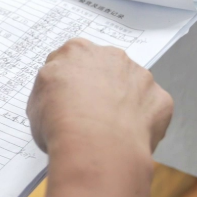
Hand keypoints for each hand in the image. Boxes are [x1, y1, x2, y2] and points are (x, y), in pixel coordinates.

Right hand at [26, 38, 173, 196]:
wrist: (94, 145)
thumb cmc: (61, 123)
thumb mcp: (36, 103)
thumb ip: (50, 90)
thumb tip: (57, 96)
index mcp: (77, 51)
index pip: (72, 60)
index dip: (70, 82)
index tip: (68, 99)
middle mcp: (112, 56)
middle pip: (106, 69)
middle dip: (101, 88)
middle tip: (90, 116)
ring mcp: (140, 76)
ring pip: (133, 88)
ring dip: (125, 104)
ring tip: (110, 132)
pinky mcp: (160, 99)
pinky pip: (152, 110)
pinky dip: (144, 123)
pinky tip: (128, 139)